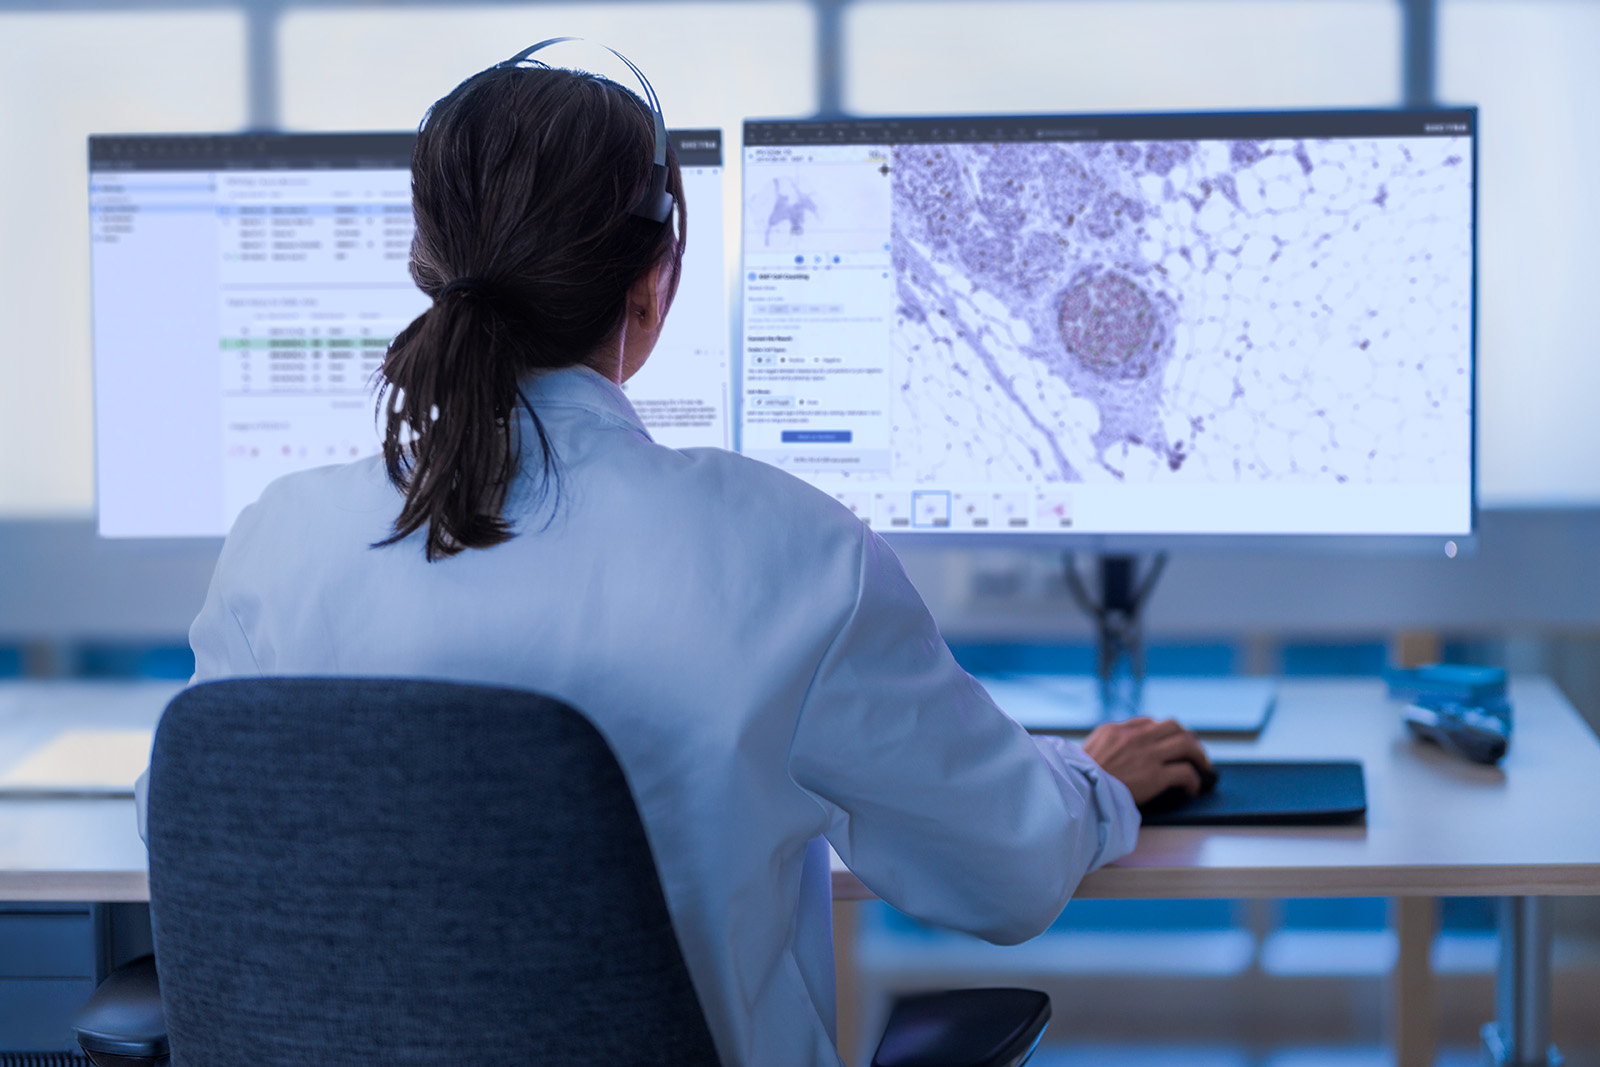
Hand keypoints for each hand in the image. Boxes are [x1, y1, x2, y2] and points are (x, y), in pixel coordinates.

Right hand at [1081, 717, 1211, 805]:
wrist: (1078, 791)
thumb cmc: (1078, 777)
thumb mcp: (1088, 749)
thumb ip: (1106, 744)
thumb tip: (1119, 749)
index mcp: (1116, 730)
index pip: (1149, 723)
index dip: (1163, 733)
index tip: (1168, 744)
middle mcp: (1135, 737)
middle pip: (1173, 726)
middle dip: (1187, 738)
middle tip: (1193, 752)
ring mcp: (1147, 755)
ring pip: (1186, 744)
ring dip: (1199, 756)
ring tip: (1203, 768)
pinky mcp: (1156, 775)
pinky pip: (1186, 772)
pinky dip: (1195, 781)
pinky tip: (1193, 789)